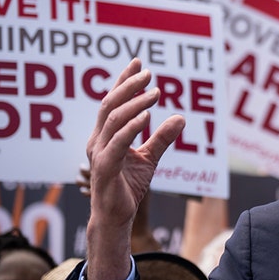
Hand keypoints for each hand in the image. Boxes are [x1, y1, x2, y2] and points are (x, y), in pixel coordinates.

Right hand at [84, 58, 183, 279]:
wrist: (116, 217)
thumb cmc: (128, 187)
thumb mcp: (150, 158)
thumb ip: (162, 138)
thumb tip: (181, 117)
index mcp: (105, 135)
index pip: (112, 101)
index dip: (124, 80)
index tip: (139, 62)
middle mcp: (97, 140)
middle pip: (110, 104)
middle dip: (129, 85)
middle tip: (149, 72)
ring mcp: (98, 153)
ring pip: (113, 119)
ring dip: (135, 103)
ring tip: (156, 92)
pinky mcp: (104, 168)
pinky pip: (117, 143)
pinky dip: (131, 128)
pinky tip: (147, 116)